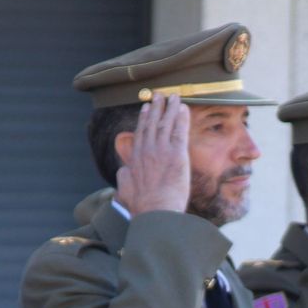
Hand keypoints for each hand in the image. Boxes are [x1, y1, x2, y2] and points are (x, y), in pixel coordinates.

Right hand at [115, 92, 190, 215]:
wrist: (155, 211)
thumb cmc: (142, 206)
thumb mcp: (125, 189)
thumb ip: (124, 177)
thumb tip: (123, 170)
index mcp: (135, 158)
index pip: (140, 133)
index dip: (144, 119)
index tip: (146, 108)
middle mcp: (147, 150)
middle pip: (152, 124)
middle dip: (156, 107)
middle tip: (159, 96)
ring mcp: (162, 150)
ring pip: (166, 123)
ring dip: (170, 108)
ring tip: (173, 97)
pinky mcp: (177, 154)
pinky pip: (180, 131)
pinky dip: (182, 118)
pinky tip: (184, 108)